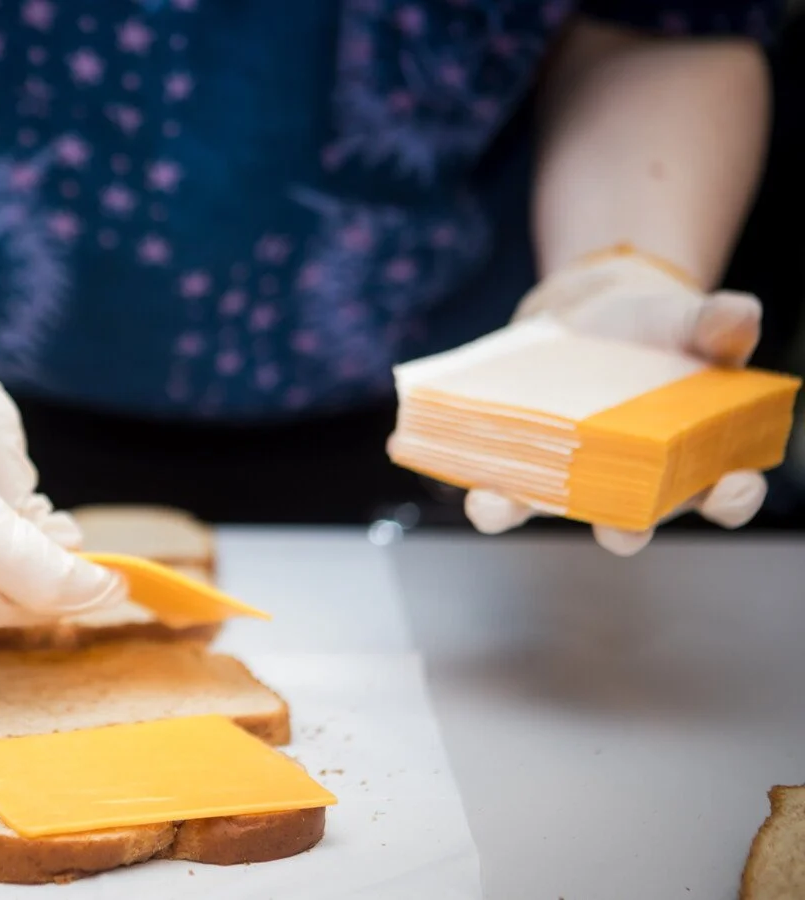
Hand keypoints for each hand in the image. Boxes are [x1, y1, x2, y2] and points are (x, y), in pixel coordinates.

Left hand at [464, 247, 767, 555]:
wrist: (590, 315)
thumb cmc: (653, 330)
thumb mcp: (685, 319)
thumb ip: (714, 324)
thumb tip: (740, 314)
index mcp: (687, 460)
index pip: (722, 493)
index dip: (729, 498)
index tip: (728, 489)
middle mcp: (623, 484)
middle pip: (627, 521)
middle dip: (621, 528)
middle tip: (615, 527)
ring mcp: (562, 478)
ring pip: (538, 507)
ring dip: (509, 509)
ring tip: (491, 502)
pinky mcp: (513, 460)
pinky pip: (481, 473)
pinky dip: (448, 466)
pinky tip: (406, 447)